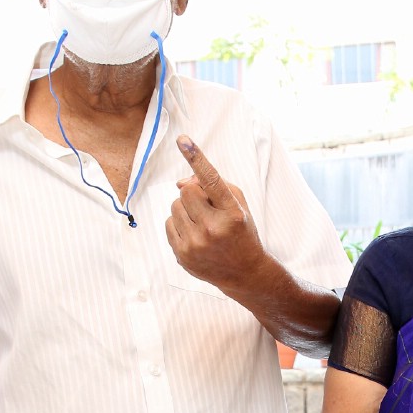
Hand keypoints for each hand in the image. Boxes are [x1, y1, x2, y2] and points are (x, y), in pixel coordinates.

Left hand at [166, 137, 262, 292]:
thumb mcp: (238, 205)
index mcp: (232, 212)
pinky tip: (194, 234)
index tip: (183, 140)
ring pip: (174, 206)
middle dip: (193, 193)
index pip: (211, 180)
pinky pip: (168, 223)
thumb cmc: (241, 232)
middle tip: (205, 206)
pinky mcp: (182, 254)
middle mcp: (213, 228)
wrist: (244, 273)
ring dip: (185, 208)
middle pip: (186, 191)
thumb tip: (179, 182)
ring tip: (201, 222)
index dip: (196, 157)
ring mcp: (196, 243)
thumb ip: (214, 186)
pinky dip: (178, 224)